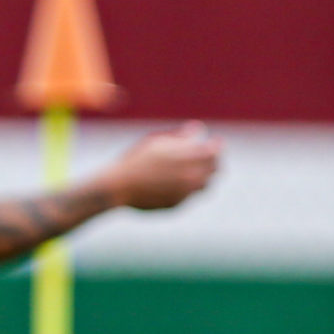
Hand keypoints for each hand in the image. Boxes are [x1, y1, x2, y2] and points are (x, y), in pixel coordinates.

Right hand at [102, 123, 220, 211]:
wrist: (117, 187)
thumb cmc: (135, 160)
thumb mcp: (157, 141)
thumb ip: (180, 136)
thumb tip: (197, 128)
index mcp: (192, 157)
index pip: (216, 151)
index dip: (216, 145)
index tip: (213, 142)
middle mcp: (193, 176)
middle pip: (215, 170)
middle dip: (211, 162)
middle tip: (204, 158)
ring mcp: (186, 193)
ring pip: (205, 186)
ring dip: (201, 177)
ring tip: (189, 171)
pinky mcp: (176, 205)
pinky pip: (188, 196)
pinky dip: (185, 189)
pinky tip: (171, 183)